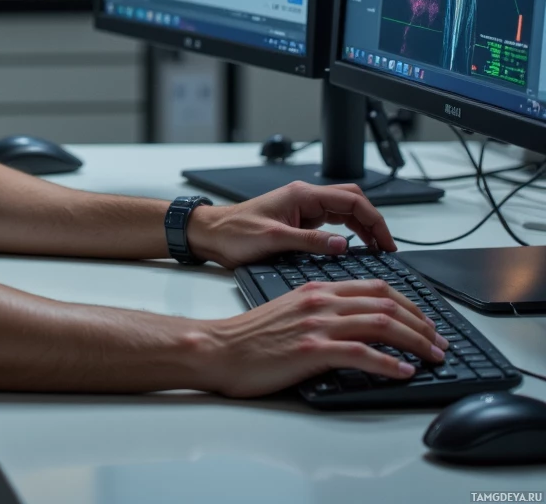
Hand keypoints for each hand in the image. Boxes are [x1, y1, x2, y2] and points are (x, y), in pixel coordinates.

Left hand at [186, 180, 395, 268]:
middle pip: (352, 201)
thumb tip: (343, 245)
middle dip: (374, 222)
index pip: (351, 199)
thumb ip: (310, 241)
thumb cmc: (234, 233)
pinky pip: (332, 222)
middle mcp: (305, 198)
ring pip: (344, 211)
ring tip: (378, 250)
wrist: (211, 235)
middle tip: (388, 248)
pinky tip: (355, 248)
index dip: (374, 220)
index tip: (387, 242)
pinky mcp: (298, 221)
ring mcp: (302, 209)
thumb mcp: (274, 240)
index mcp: (302, 195)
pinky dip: (348, 233)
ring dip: (363, 228)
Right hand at [198, 279, 447, 398]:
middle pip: (385, 302)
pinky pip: (360, 354)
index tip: (426, 321)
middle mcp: (321, 301)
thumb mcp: (291, 311)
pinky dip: (388, 363)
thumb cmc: (251, 336)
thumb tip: (355, 325)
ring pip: (379, 324)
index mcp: (318, 289)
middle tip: (440, 342)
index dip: (408, 303)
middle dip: (420, 322)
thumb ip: (323, 310)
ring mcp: (317, 324)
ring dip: (414, 341)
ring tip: (433, 356)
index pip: (375, 287)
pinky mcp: (311, 351)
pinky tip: (404, 372)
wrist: (219, 348)